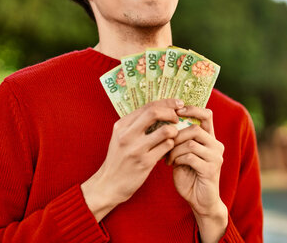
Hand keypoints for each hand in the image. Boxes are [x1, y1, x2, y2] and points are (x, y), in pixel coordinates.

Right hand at [81, 99, 182, 220]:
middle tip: (177, 119)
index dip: (166, 103)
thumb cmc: (119, 159)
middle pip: (154, 112)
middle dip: (171, 112)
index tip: (178, 104)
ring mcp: (136, 149)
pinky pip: (166, 147)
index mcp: (121, 125)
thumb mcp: (121, 137)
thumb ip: (137, 124)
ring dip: (174, 131)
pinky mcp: (144, 163)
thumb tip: (161, 109)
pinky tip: (168, 148)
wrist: (108, 184)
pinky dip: (171, 145)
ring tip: (173, 136)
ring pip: (165, 131)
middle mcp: (127, 135)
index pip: (148, 106)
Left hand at [167, 106, 227, 242]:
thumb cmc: (189, 175)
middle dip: (176, 136)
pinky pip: (190, 156)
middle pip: (195, 129)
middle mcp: (216, 145)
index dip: (192, 109)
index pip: (206, 115)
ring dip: (174, 150)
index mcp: (210, 138)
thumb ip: (180, 139)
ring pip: (191, 142)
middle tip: (166, 145)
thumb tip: (164, 123)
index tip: (176, 111)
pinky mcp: (211, 169)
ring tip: (168, 158)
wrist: (200, 201)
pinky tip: (173, 165)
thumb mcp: (183, 153)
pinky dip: (178, 159)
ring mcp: (215, 157)